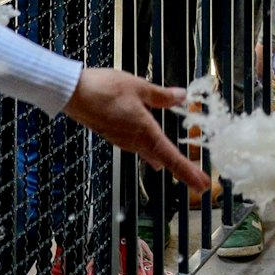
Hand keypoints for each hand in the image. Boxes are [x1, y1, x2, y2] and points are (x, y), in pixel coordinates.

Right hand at [63, 69, 207, 192]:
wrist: (72, 94)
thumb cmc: (105, 89)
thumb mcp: (139, 87)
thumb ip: (161, 95)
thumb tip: (182, 96)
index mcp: (145, 132)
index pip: (171, 158)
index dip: (188, 173)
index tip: (202, 186)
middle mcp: (135, 142)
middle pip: (162, 159)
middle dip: (181, 169)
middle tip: (199, 182)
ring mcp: (123, 140)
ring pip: (149, 152)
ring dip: (165, 158)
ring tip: (181, 166)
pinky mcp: (113, 134)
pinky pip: (137, 144)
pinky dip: (150, 148)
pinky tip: (153, 147)